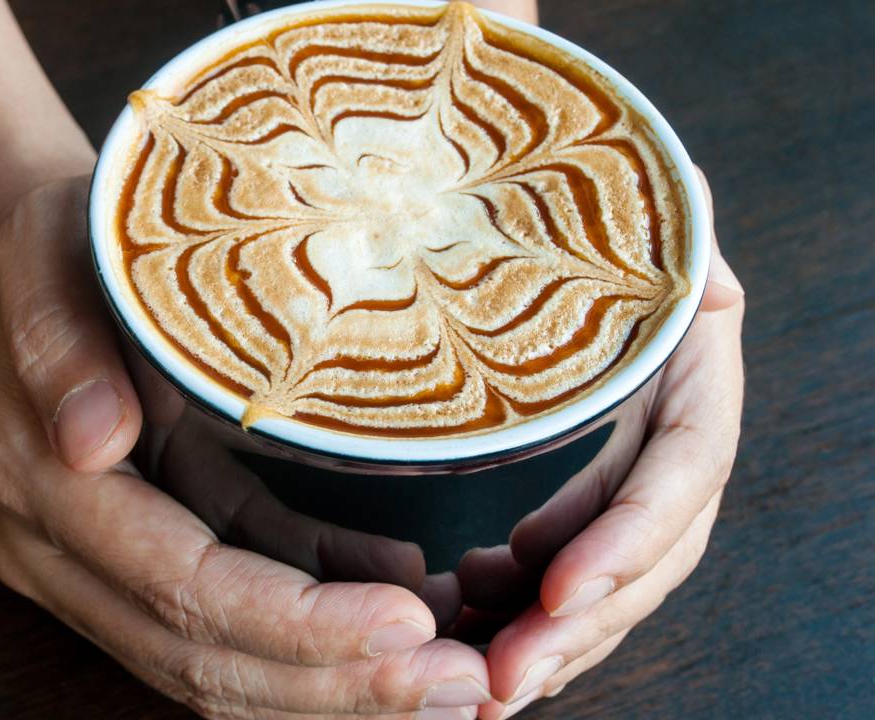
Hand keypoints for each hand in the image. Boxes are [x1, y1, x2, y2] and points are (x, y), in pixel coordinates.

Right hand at [0, 174, 492, 718]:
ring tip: (452, 670)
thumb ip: (58, 346)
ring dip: (337, 681)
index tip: (405, 623)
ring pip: (222, 662)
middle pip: (201, 655)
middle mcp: (58, 550)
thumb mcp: (50, 258)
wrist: (58, 252)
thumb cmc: (66, 241)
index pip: (176, 586)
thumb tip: (89, 442)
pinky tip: (404, 599)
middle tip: (461, 679)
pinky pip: (240, 609)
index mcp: (40, 485)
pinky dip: (322, 623)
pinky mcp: (152, 550)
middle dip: (334, 681)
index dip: (292, 623)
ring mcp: (102, 564)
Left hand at [454, 169, 744, 718]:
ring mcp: (622, 476)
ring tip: (478, 682)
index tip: (556, 588)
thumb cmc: (572, 209)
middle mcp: (667, 439)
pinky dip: (520, 608)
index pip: (681, 475)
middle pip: (645, 557)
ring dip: (548, 640)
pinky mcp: (574, 497)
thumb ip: (667, 229)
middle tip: (500, 681)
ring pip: (602, 581)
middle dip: (579, 627)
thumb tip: (700, 227)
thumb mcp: (623, 211)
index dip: (629, 538)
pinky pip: (560, 567)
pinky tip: (469, 621)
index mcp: (694, 377)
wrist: (527, 219)